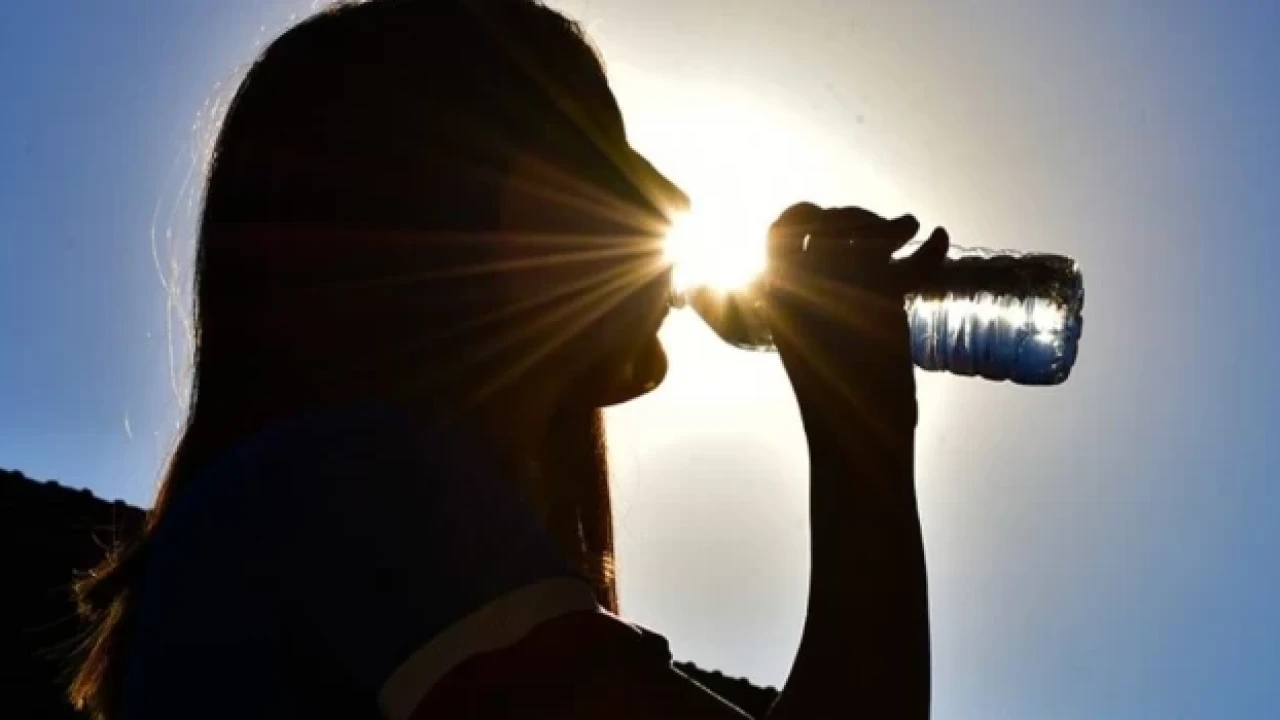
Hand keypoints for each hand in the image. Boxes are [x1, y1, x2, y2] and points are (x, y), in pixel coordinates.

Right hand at [765, 203, 948, 435]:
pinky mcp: (880, 294)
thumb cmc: (839, 402)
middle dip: (856, 218)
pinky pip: (905, 256)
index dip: (806, 217)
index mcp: (778, 298)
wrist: (855, 436)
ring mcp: (840, 284)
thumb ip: (827, 304)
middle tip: (885, 232)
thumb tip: (861, 268)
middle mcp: (802, 285)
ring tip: (911, 228)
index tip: (831, 221)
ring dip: (888, 224)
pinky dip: (929, 245)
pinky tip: (939, 237)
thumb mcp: (820, 343)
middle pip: (824, 221)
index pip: (778, 231)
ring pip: (862, 230)